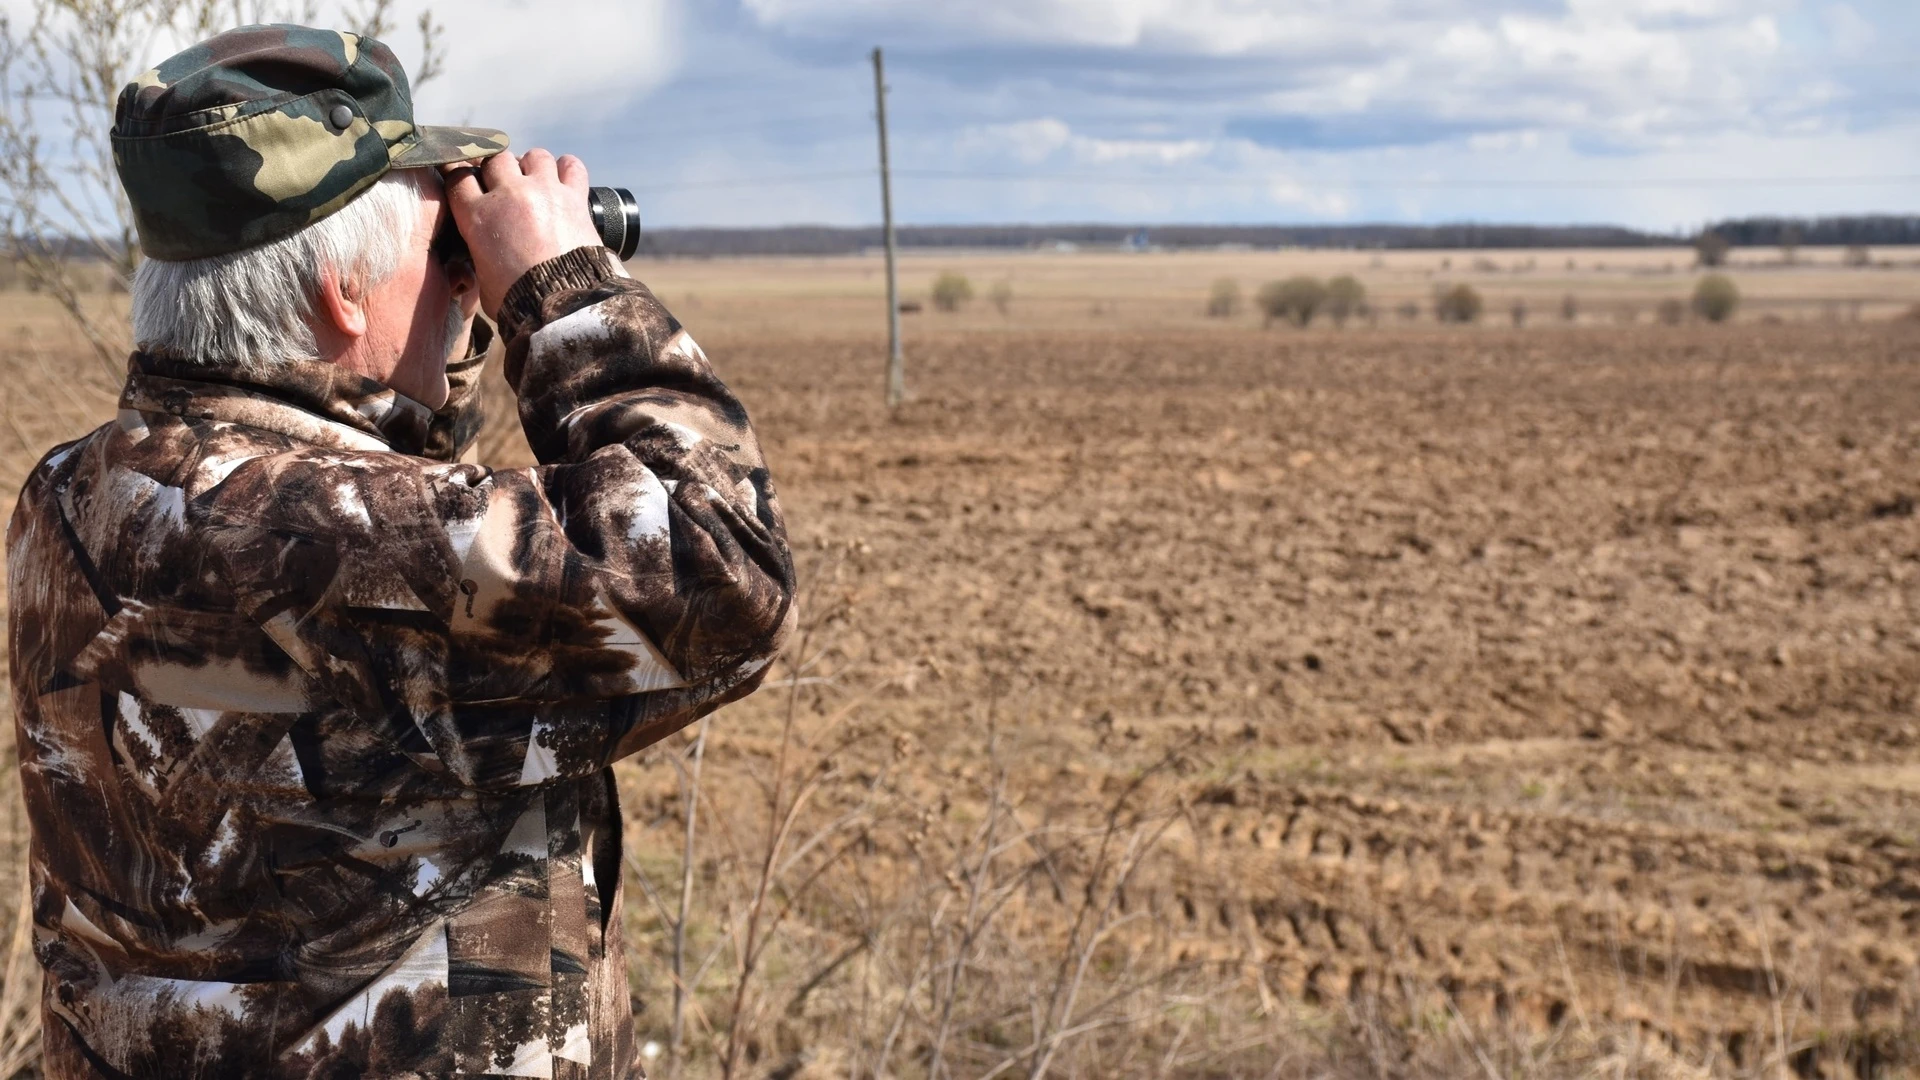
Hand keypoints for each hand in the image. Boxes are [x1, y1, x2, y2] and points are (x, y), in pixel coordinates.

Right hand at [442, 149, 602, 318]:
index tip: (466, 179)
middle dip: (498, 171)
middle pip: (496, 159)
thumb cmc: (519, 301)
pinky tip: (565, 179)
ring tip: (536, 183)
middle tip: (505, 188)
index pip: (458, 177)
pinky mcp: (574, 198)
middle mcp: (508, 195)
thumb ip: (479, 255)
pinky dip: (568, 169)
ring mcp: (543, 192)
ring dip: (532, 166)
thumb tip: (483, 254)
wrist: (563, 306)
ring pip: (534, 155)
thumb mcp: (482, 279)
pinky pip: (571, 166)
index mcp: (477, 216)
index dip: (461, 175)